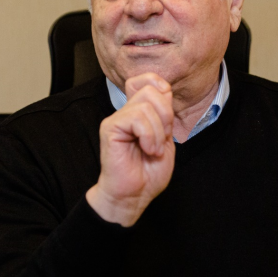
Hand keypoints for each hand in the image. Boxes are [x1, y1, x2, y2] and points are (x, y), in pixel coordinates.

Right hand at [86, 73, 174, 225]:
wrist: (134, 195)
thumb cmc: (148, 172)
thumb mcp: (166, 138)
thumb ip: (165, 114)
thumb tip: (165, 90)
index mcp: (140, 112)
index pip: (150, 80)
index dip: (164, 91)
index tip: (167, 119)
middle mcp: (127, 112)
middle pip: (151, 89)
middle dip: (166, 115)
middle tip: (162, 138)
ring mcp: (117, 119)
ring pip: (146, 105)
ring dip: (158, 131)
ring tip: (153, 149)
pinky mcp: (110, 128)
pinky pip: (136, 118)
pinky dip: (149, 135)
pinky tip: (147, 149)